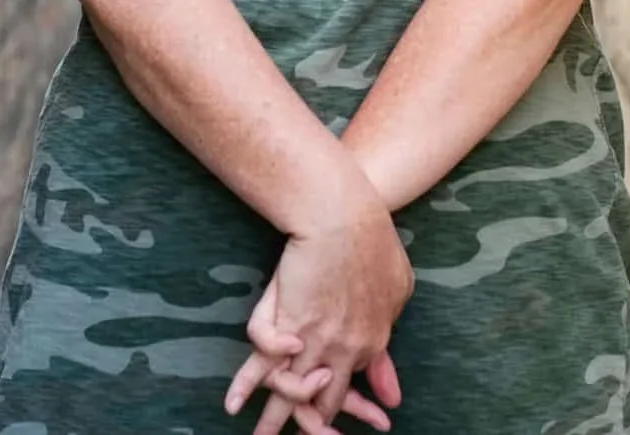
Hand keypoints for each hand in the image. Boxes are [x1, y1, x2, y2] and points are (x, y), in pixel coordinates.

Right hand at [223, 174, 412, 429]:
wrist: (343, 216)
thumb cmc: (373, 244)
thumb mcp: (396, 293)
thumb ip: (388, 343)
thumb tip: (393, 395)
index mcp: (369, 343)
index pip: (355, 391)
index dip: (355, 412)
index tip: (365, 426)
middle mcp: (340, 351)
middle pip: (322, 402)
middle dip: (312, 429)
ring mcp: (310, 340)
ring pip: (289, 392)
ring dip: (272, 420)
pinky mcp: (282, 323)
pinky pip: (259, 363)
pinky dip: (244, 386)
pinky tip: (232, 404)